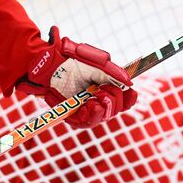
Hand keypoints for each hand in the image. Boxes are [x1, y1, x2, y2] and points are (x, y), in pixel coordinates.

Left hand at [15, 27, 136, 127]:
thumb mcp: (98, 63)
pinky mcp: (74, 116)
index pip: (124, 101)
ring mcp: (86, 109)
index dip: (129, 99)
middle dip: (114, 99)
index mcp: (106, 88)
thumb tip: (129, 83)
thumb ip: (115, 73)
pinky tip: (91, 106)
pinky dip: (93, 114)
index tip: (130, 92)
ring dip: (105, 107)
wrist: (52, 63)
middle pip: (116, 109)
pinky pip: (88, 122)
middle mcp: (98, 101)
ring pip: (104, 117)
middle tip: (103, 89)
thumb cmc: (74, 60)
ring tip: (97, 97)